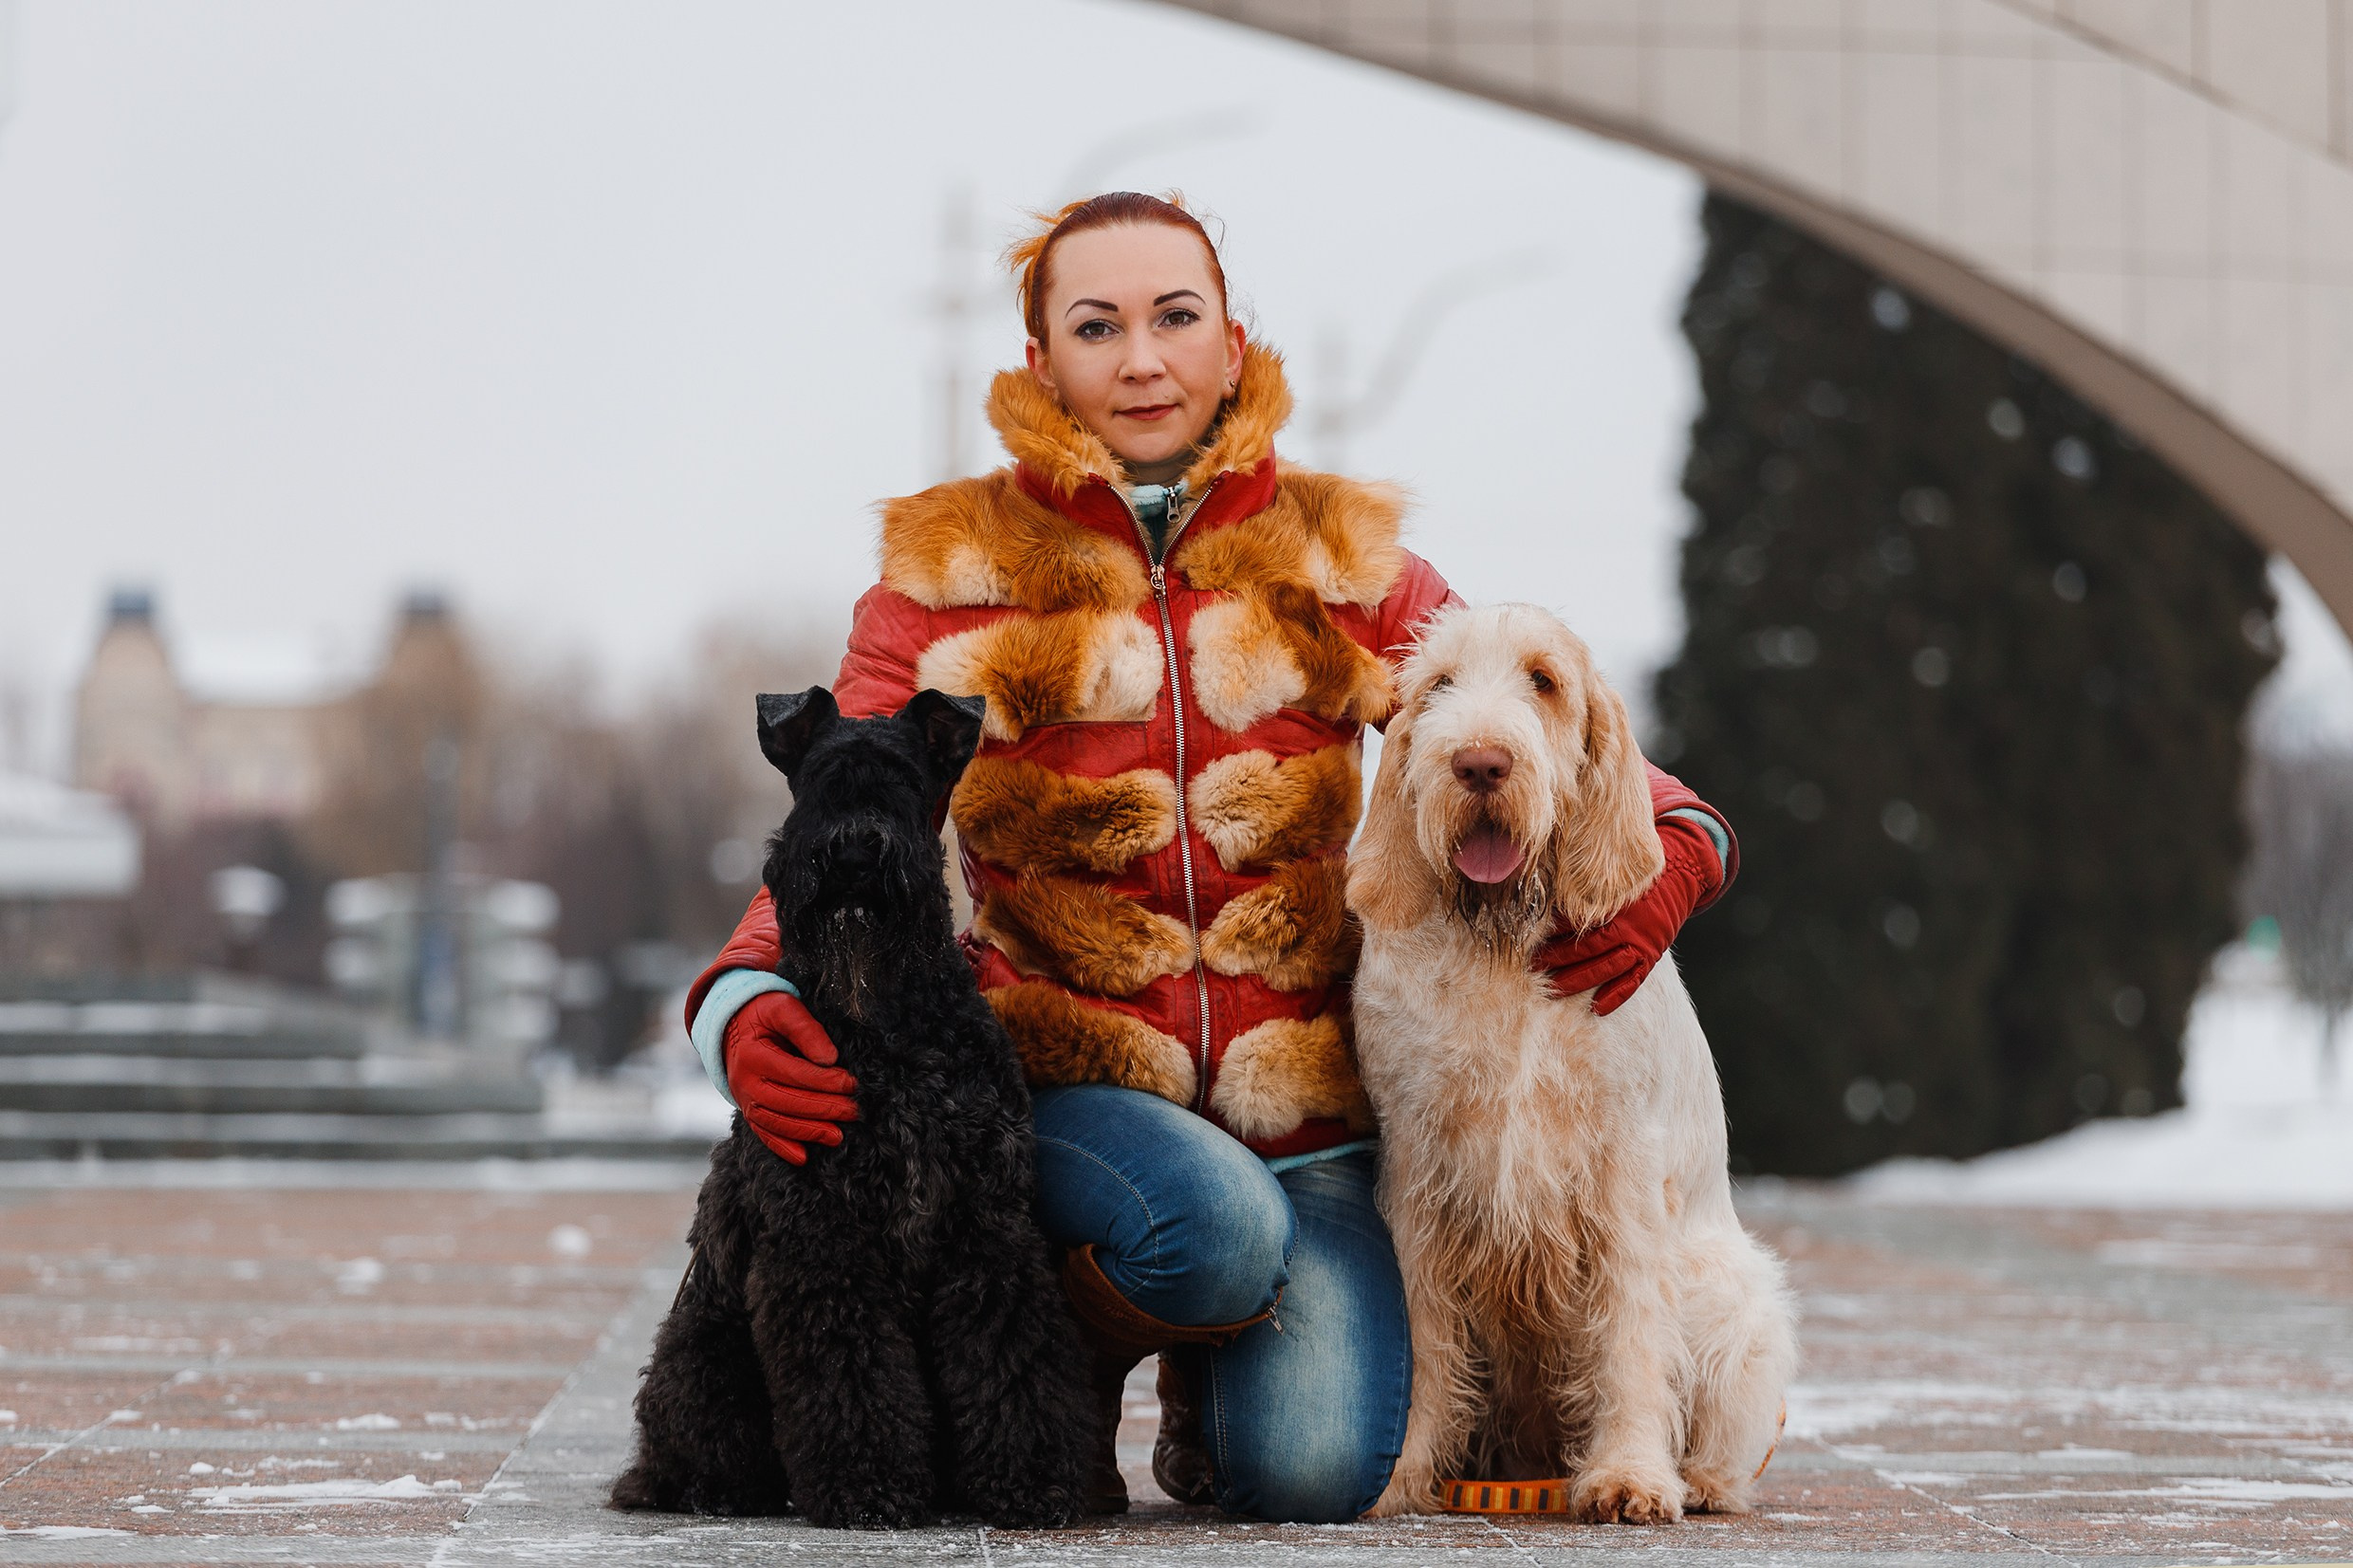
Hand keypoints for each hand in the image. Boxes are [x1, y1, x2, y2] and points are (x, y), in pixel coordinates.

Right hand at [724, 989, 857, 1164]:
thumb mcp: (783, 1008)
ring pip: (776, 1122)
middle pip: (787, 1102)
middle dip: (823, 1109)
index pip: (794, 1073)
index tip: (852, 1083)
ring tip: (838, 1135)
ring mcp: (744, 1099)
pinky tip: (804, 1158)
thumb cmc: (764, 1014)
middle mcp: (744, 1081)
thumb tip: (829, 1058)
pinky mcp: (748, 1110)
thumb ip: (805, 1029)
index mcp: (753, 1054)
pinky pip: (763, 1134)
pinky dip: (782, 1148)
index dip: (825, 1080)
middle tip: (854, 1111)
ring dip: (808, 1132)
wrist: (733, 1025)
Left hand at [1533, 817, 1719, 1015]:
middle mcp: (1626, 925)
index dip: (1553, 930)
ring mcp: (1640, 942)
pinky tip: (1597, 1008)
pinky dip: (1616, 995)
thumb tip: (1551, 887)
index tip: (1530, 937)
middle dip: (1557, 958)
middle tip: (1532, 967)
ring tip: (1552, 989)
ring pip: (1605, 967)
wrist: (1682, 872)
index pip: (1577, 919)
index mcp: (1613, 901)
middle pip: (1586, 947)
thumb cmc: (1638, 870)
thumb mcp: (1613, 871)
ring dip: (1578, 980)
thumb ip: (1587, 883)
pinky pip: (1633, 980)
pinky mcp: (1651, 954)